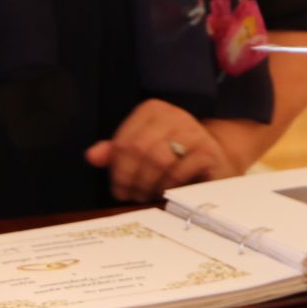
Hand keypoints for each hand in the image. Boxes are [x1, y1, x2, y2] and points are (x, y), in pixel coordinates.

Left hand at [85, 100, 234, 200]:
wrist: (214, 162)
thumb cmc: (172, 157)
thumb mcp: (142, 151)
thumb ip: (115, 152)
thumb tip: (92, 156)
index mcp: (152, 111)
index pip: (124, 140)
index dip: (117, 169)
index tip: (118, 188)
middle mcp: (174, 115)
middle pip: (139, 149)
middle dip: (131, 178)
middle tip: (131, 196)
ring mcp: (193, 132)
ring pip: (159, 159)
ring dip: (149, 184)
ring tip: (147, 195)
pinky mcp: (208, 151)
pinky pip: (180, 171)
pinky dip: (168, 186)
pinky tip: (166, 193)